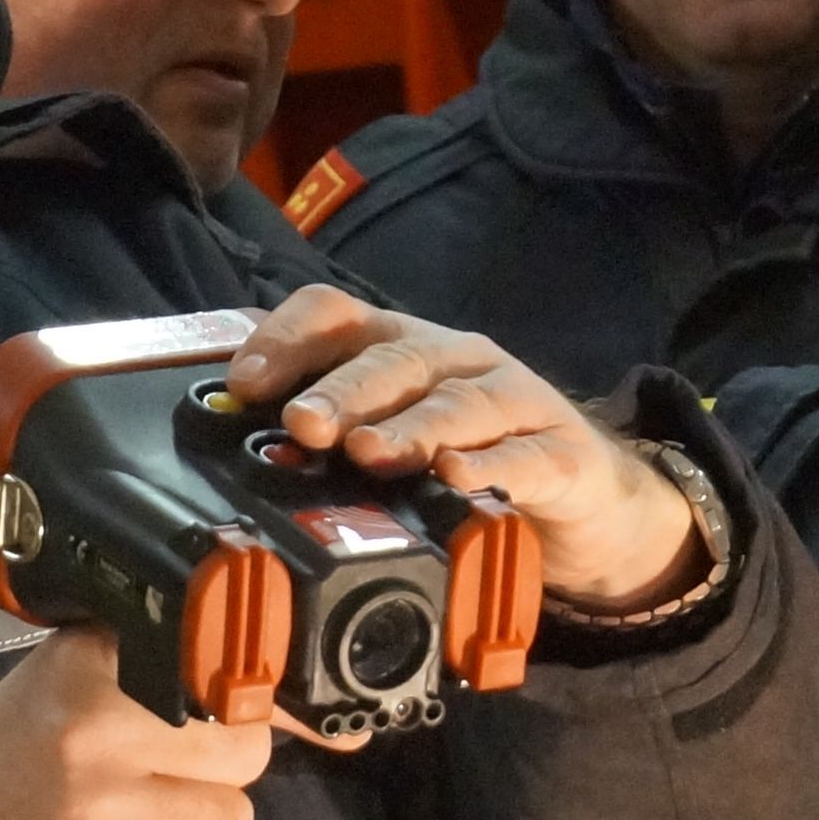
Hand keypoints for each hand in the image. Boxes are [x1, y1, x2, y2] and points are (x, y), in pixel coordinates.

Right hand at [0, 625, 273, 819]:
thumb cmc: (15, 757)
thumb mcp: (69, 681)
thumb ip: (156, 668)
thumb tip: (271, 695)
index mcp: (86, 677)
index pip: (220, 680)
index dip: (237, 706)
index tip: (223, 722)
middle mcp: (92, 743)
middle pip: (244, 755)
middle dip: (220, 771)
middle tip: (169, 780)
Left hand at [225, 288, 702, 616]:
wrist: (586, 503)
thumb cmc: (470, 464)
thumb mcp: (394, 442)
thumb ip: (329, 438)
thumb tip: (231, 446)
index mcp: (403, 349)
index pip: (336, 316)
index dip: (287, 341)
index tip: (244, 386)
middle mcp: (456, 361)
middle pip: (395, 357)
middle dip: (343, 390)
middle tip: (303, 423)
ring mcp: (516, 402)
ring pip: (458, 402)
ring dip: (410, 426)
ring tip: (369, 453)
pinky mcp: (565, 453)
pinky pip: (529, 456)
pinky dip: (495, 466)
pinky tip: (460, 479)